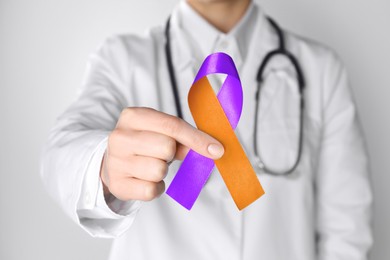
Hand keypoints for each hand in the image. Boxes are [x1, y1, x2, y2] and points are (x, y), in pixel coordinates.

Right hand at [100, 107, 223, 201]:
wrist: (111, 161)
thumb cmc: (143, 143)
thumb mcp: (159, 131)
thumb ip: (183, 136)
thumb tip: (212, 149)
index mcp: (133, 116)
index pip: (171, 125)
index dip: (197, 138)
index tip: (216, 150)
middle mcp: (120, 137)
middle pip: (166, 147)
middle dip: (171, 154)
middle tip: (162, 154)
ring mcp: (115, 161)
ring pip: (159, 170)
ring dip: (162, 171)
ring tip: (151, 165)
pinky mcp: (117, 184)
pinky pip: (151, 190)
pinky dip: (155, 188)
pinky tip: (145, 179)